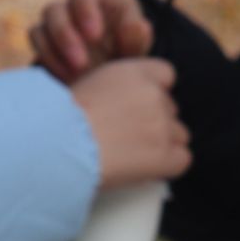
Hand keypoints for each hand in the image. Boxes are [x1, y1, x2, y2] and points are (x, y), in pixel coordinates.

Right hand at [31, 0, 153, 80]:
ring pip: (40, 28)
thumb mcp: (138, 37)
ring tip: (76, 77)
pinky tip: (68, 79)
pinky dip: (50, 62)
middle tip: (82, 64)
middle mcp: (71, 4)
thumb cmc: (129, 40)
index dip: (85, 11)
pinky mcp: (45, 40)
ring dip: (55, 53)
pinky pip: (38, 47)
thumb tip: (137, 26)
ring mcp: (55, 22)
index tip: (95, 36)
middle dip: (65, 37)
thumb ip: (139, 34)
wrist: (116, 55)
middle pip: (55, 10)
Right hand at [69, 59, 191, 186]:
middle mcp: (153, 95)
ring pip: (179, 134)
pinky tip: (144, 168)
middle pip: (170, 108)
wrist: (56, 144)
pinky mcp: (165, 156)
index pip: (166, 74)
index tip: (138, 105)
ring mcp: (162, 126)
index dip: (154, 91)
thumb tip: (122, 103)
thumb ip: (113, 88)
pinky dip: (168, 165)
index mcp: (134, 72)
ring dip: (162, 144)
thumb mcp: (85, 85)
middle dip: (154, 120)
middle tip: (126, 135)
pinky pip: (183, 159)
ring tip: (131, 154)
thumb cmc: (59, 118)